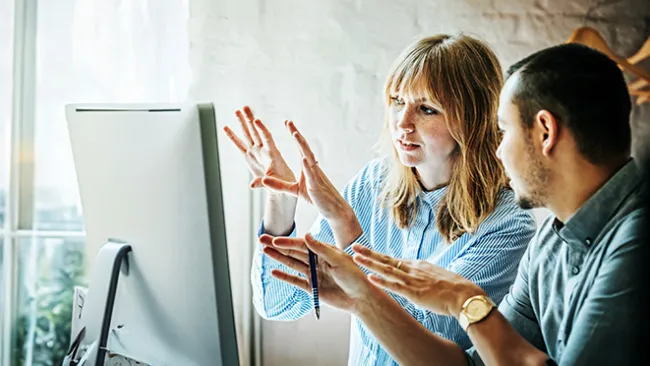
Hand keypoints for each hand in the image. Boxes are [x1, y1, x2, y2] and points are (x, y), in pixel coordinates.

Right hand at [222, 106, 295, 191]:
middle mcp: (263, 149)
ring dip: (242, 123)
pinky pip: (239, 145)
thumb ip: (264, 183)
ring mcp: (255, 151)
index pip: (267, 138)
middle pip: (255, 131)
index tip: (256, 120)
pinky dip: (232, 137)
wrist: (282, 183)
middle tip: (245, 107)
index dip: (262, 129)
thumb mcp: (276, 183)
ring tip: (237, 110)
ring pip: (248, 134)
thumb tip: (252, 186)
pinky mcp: (249, 156)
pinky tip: (226, 128)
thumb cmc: (283, 182)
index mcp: (272, 153)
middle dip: (250, 120)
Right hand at [260, 233, 372, 312]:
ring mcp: (313, 274)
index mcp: (323, 251)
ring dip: (278, 258)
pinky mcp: (313, 288)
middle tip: (262, 239)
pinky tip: (274, 272)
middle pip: (293, 252)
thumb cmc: (355, 276)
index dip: (287, 242)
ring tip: (264, 251)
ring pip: (292, 264)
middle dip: (277, 246)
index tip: (275, 239)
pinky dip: (285, 276)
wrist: (361, 298)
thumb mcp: (339, 260)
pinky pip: (295, 281)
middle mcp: (316, 260)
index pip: (301, 244)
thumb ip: (321, 249)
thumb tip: (306, 235)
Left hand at [261, 121, 362, 246]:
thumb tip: (264, 180)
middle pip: (304, 147)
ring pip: (309, 157)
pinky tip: (304, 158)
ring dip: (302, 145)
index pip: (300, 147)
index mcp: (308, 167)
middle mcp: (313, 168)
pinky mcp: (316, 187)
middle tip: (288, 122)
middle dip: (296, 134)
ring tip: (295, 134)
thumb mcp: (295, 190)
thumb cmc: (317, 198)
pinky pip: (312, 175)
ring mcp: (316, 176)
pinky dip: (308, 166)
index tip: (288, 123)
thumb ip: (280, 185)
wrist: (334, 210)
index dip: (295, 135)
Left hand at [351, 244, 484, 317]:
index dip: (378, 255)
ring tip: (355, 258)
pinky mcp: (415, 292)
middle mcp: (413, 269)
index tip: (365, 251)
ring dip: (370, 264)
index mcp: (417, 265)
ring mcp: (413, 280)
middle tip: (353, 246)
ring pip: (387, 270)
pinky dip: (382, 282)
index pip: (393, 259)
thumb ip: (423, 277)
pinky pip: (395, 286)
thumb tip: (415, 280)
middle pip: (386, 259)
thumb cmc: (454, 289)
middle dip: (368, 253)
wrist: (465, 295)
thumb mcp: (435, 277)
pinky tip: (370, 277)